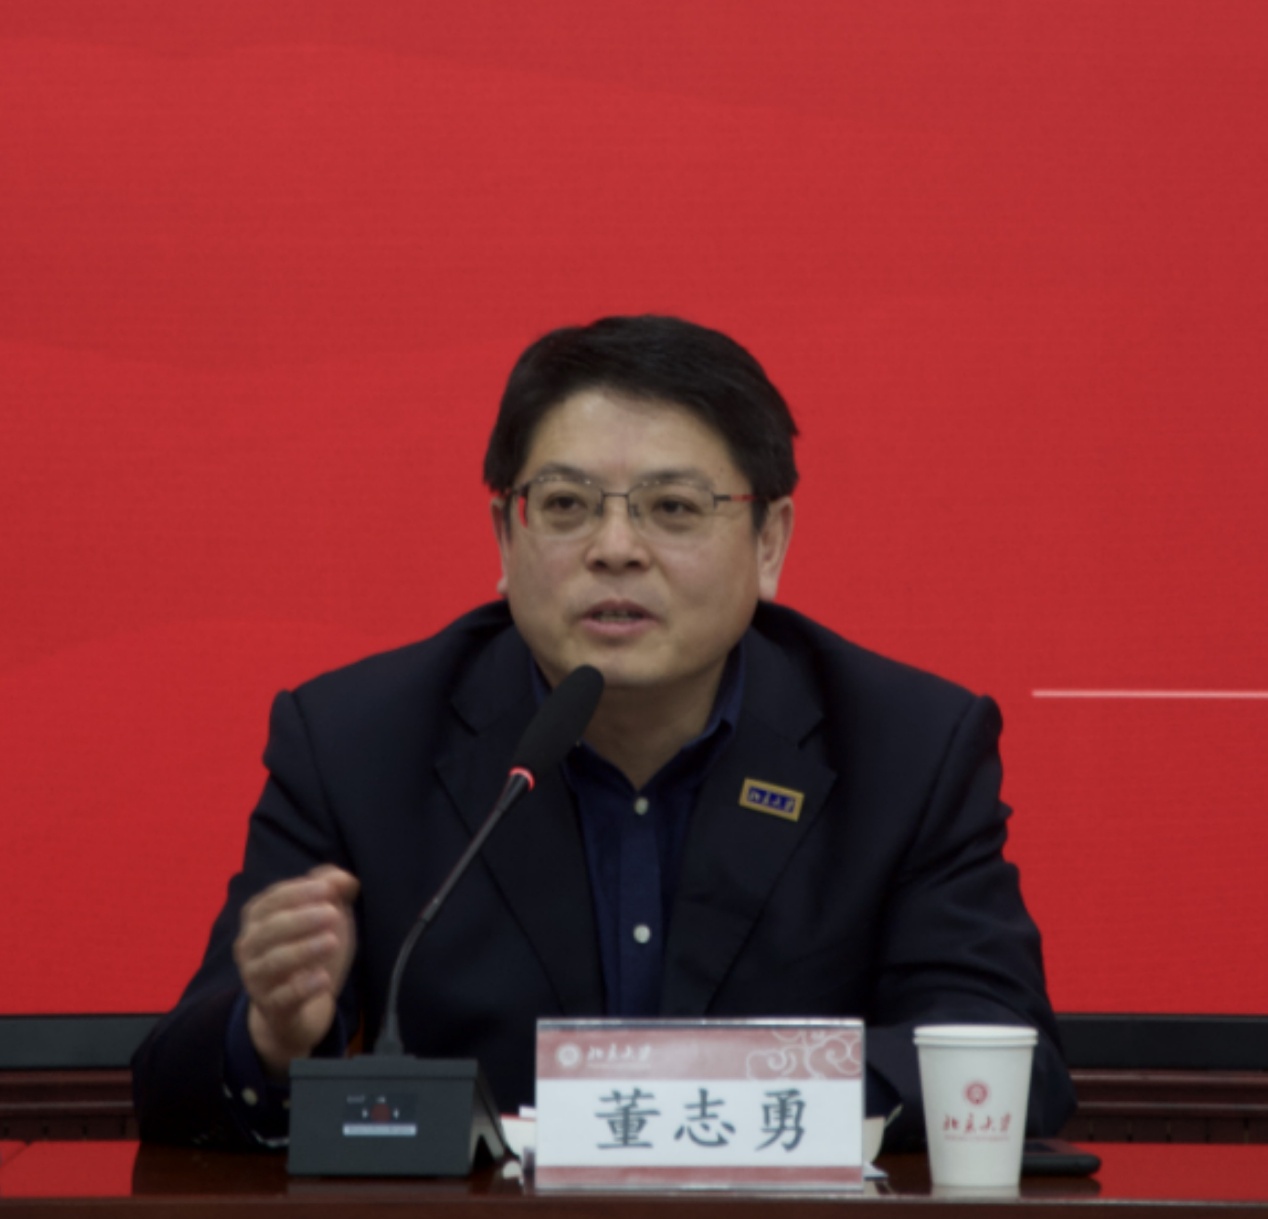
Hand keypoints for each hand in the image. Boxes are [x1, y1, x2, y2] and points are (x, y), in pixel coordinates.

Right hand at [233, 865, 359, 1076]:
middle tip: (332, 914)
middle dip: (301, 919)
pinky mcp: (271, 1007)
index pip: (272, 899)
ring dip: (303, 950)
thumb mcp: (324, 916)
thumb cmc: (309, 950)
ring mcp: (257, 979)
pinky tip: (323, 978)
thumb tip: (344, 878)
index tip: (328, 889)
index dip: (300, 892)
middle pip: (270, 929)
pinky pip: (283, 998)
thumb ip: (331, 888)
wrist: (298, 1009)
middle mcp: (250, 946)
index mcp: (258, 918)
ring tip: (332, 942)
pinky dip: (302, 988)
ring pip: (274, 962)